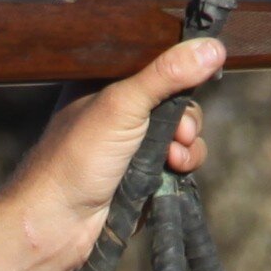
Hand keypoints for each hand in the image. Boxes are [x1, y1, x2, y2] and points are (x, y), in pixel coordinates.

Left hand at [2, 33, 223, 265]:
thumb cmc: (76, 158)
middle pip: (176, 100)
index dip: (180, 71)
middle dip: (186, 117)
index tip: (198, 76)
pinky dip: (182, 165)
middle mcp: (119, 109)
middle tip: (179, 132)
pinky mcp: (143, 173)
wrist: (57, 223)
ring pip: (182, 133)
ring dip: (188, 144)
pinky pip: (178, 161)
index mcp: (105, 82)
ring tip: (172, 159)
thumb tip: (213, 47)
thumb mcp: (122, 105)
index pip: (155, 62)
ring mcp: (131, 142)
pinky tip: (171, 172)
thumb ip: (167, 74)